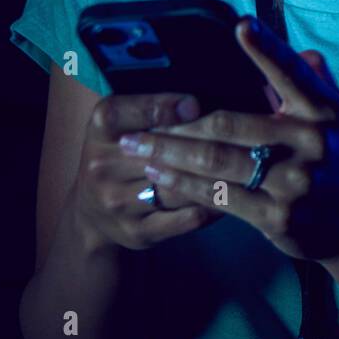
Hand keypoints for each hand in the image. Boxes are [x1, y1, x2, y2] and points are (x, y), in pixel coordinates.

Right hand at [72, 92, 223, 251]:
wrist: (93, 212)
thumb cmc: (122, 153)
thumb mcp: (126, 122)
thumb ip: (154, 109)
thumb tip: (194, 105)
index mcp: (100, 130)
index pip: (126, 113)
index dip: (160, 108)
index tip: (195, 105)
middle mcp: (101, 167)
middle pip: (159, 154)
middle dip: (200, 145)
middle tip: (237, 138)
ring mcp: (118, 203)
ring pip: (178, 188)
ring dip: (213, 178)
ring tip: (244, 165)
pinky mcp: (138, 232)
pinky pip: (187, 218)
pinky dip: (214, 204)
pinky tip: (234, 193)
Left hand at [118, 17, 338, 262]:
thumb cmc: (333, 158)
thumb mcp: (336, 117)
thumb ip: (315, 83)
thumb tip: (305, 53)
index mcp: (324, 111)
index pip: (291, 74)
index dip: (266, 49)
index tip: (241, 25)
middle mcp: (313, 142)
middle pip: (231, 125)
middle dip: (179, 123)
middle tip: (141, 122)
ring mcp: (295, 182)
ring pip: (218, 161)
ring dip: (170, 154)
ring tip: (137, 147)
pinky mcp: (278, 216)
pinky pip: (220, 196)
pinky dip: (185, 185)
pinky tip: (159, 176)